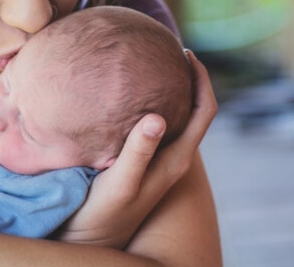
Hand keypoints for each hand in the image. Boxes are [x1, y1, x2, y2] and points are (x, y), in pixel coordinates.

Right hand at [58, 50, 217, 247]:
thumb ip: (138, 153)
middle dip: (189, 78)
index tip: (187, 53)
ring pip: (177, 116)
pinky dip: (152, 102)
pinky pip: (156, 124)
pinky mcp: (142, 161)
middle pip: (195, 110)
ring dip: (172, 89)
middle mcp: (173, 158)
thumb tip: (158, 116)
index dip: (202, 80)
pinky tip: (129, 94)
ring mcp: (158, 160)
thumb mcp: (120, 184)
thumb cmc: (102, 216)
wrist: (89, 244)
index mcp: (176, 160)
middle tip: (170, 50)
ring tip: (153, 63)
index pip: (204, 111)